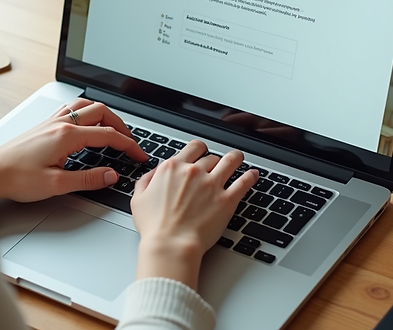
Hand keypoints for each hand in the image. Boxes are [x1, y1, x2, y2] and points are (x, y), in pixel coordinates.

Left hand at [0, 99, 146, 202]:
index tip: (139, 155)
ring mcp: (51, 121)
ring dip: (104, 115)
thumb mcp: (57, 184)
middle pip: (101, 112)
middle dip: (120, 125)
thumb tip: (112, 174)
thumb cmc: (18, 178)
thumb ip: (88, 179)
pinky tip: (86, 124)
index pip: (108, 136)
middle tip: (130, 141)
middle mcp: (60, 123)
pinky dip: (87, 113)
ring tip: (113, 129)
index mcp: (67, 136)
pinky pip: (71, 109)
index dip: (129, 145)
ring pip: (86, 106)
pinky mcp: (44, 125)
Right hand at [130, 141, 257, 289]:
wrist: (170, 244)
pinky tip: (253, 175)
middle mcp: (194, 172)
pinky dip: (250, 176)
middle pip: (211, 157)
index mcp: (173, 168)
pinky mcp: (226, 200)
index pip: (193, 148)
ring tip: (239, 159)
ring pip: (230, 161)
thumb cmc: (154, 226)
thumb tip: (155, 173)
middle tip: (217, 165)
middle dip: (214, 161)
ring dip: (235, 158)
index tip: (201, 154)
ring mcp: (212, 184)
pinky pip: (243, 182)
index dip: (199, 150)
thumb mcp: (138, 198)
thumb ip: (146, 180)